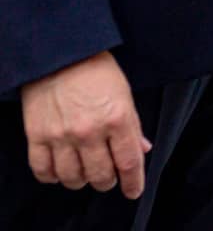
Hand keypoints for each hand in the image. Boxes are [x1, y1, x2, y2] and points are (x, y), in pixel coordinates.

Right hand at [20, 51, 150, 198]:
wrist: (60, 54)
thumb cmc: (96, 71)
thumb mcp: (125, 95)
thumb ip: (133, 126)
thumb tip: (141, 150)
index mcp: (117, 119)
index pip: (129, 162)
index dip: (133, 182)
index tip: (133, 191)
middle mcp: (89, 131)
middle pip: (101, 175)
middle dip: (107, 182)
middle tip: (108, 178)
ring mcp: (61, 136)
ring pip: (73, 178)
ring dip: (82, 181)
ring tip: (85, 174)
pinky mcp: (37, 136)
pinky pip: (43, 171)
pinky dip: (53, 177)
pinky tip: (60, 172)